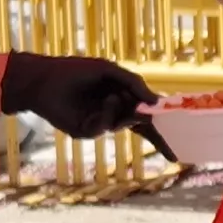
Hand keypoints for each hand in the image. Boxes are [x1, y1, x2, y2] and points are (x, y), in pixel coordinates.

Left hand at [0, 51, 158, 139]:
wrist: (42, 79)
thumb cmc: (74, 70)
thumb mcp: (108, 70)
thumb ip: (133, 82)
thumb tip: (155, 101)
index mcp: (120, 97)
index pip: (145, 113)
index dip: (162, 124)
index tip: (180, 135)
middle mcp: (111, 113)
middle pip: (139, 128)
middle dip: (156, 139)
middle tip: (171, 152)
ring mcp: (98, 124)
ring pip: (121, 126)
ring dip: (121, 112)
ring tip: (111, 96)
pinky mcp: (84, 132)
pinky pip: (104, 129)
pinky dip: (107, 116)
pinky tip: (102, 103)